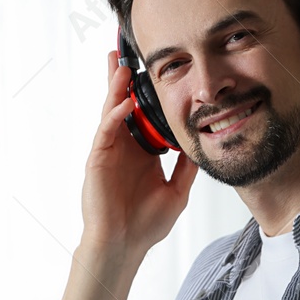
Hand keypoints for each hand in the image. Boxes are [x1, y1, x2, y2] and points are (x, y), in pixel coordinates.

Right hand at [79, 50, 198, 258]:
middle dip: (124, 80)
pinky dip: (114, 115)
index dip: (148, 94)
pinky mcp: (98, 160)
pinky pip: (106, 131)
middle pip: (124, 104)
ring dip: (116, 88)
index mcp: (142, 152)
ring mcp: (109, 151)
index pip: (144, 114)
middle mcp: (124, 147)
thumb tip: (201, 145)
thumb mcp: (177, 191)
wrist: (124, 245)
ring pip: (111, 111)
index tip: (157, 72)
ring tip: (121, 65)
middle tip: (127, 54)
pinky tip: (124, 102)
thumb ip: (187, 167)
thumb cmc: (145, 224)